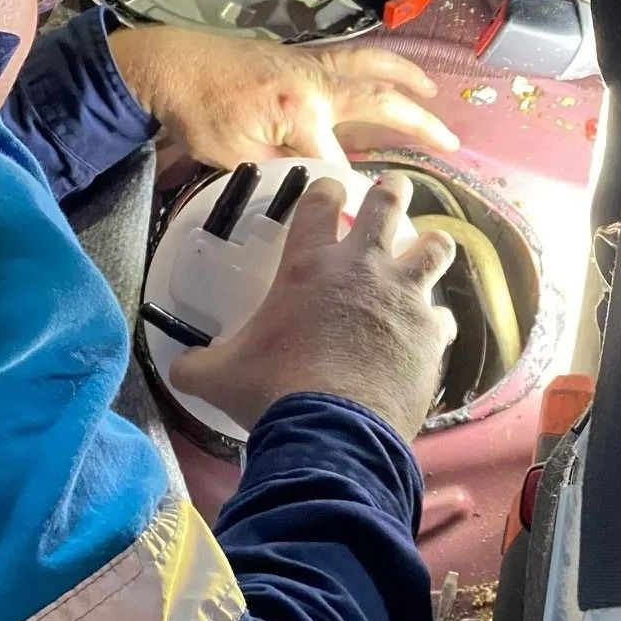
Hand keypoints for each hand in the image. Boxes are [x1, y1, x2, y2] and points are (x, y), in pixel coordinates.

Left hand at [107, 26, 459, 180]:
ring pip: (370, 66)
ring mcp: (310, 64)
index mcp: (301, 112)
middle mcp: (316, 83)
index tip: (370, 220)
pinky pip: (350, 56)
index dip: (354, 194)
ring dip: (405, 77)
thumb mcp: (238, 156)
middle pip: (379, 103)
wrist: (170, 65)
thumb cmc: (200, 112)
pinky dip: (377, 61)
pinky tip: (386, 70)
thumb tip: (320, 195)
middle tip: (450, 142)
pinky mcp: (300, 56)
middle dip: (418, 124)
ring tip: (430, 91)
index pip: (340, 163)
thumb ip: (284, 173)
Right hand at [169, 173, 457, 440]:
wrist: (334, 431)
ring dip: (431, 245)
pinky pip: (442, 316)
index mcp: (309, 266)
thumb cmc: (273, 392)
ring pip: (434, 248)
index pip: (318, 204)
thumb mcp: (218, 376)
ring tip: (429, 247)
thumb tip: (177, 368)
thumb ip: (195, 364)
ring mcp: (404, 297)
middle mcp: (362, 269)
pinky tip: (431, 330)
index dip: (325, 190)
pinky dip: (436, 320)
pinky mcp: (431, 333)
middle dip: (391, 192)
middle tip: (392, 190)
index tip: (330, 190)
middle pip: (388, 206)